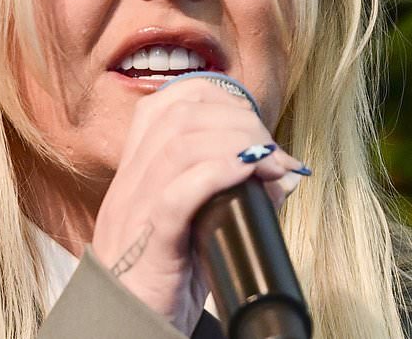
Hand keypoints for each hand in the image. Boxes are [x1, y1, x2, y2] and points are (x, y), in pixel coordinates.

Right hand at [90, 78, 307, 334]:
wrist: (127, 330)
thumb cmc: (164, 281)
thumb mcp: (199, 229)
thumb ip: (234, 197)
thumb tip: (284, 175)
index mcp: (135, 173)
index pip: (164, 105)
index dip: (213, 97)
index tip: (251, 121)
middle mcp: (130, 183)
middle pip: (179, 116)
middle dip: (236, 119)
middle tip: (272, 149)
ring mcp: (135, 210)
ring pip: (179, 145)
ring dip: (237, 142)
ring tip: (272, 162)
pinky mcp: (149, 243)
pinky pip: (176, 193)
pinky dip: (218, 172)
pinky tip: (250, 172)